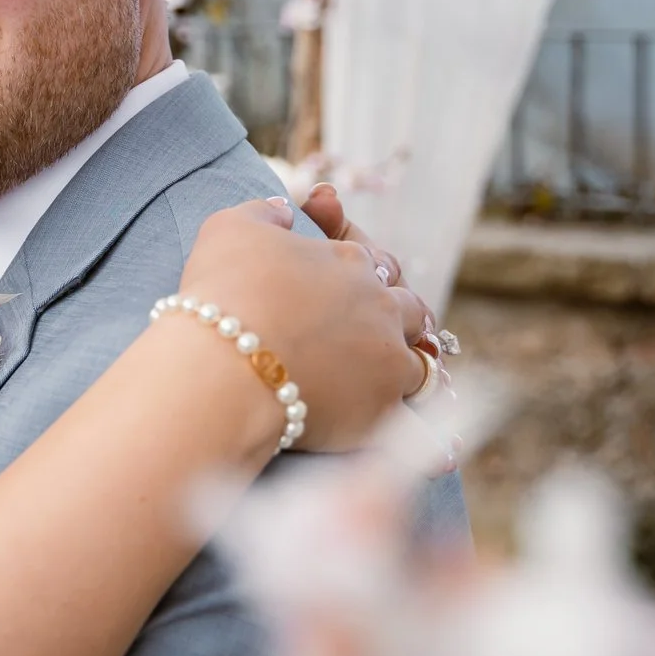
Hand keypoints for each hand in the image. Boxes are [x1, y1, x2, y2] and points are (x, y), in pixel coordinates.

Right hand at [175, 199, 428, 449]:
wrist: (221, 364)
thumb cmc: (221, 294)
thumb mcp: (230, 228)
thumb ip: (263, 213)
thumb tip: (282, 207)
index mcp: (349, 261)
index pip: (372, 261)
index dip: (362, 273)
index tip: (347, 290)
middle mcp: (379, 306)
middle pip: (409, 308)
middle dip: (399, 320)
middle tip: (382, 337)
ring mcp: (388, 359)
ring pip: (422, 363)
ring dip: (415, 371)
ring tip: (407, 387)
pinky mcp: (384, 410)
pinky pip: (417, 424)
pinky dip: (427, 436)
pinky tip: (433, 448)